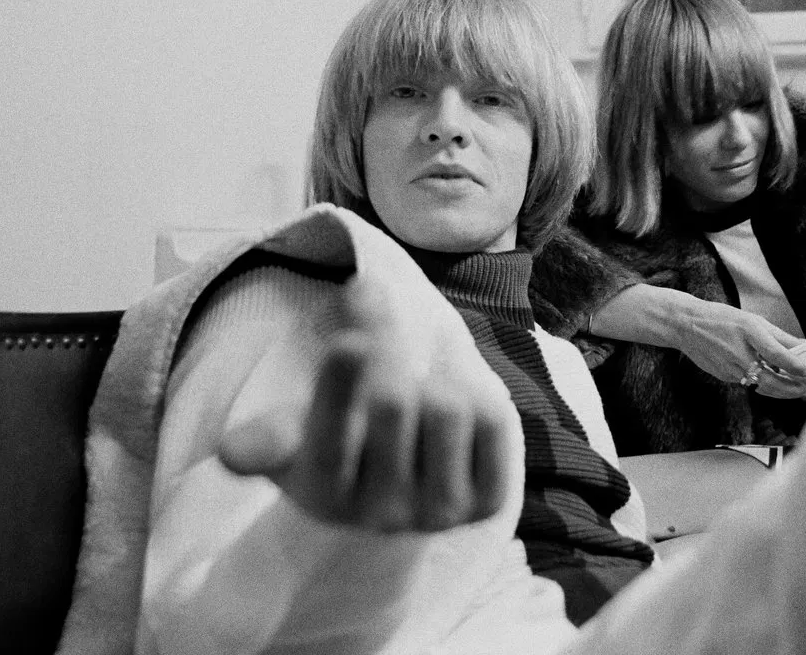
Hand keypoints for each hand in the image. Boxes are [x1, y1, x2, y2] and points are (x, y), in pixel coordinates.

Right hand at [218, 263, 518, 532]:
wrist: (398, 496)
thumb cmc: (346, 439)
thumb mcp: (312, 409)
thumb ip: (333, 347)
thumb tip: (367, 290)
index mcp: (320, 491)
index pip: (328, 436)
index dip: (340, 388)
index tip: (350, 344)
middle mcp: (377, 516)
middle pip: (392, 400)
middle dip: (391, 357)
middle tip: (389, 351)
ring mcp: (435, 515)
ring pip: (447, 406)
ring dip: (437, 379)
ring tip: (422, 389)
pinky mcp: (486, 504)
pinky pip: (493, 419)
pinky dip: (477, 394)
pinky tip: (458, 411)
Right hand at [676, 300, 805, 399]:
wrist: (686, 325)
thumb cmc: (721, 319)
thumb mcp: (753, 320)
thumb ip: (780, 336)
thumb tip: (804, 346)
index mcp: (748, 331)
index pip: (776, 354)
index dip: (795, 365)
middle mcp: (739, 352)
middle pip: (769, 380)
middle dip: (791, 389)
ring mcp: (729, 367)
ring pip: (760, 385)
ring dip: (779, 390)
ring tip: (795, 389)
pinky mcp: (723, 376)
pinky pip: (747, 382)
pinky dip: (761, 383)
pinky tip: (770, 379)